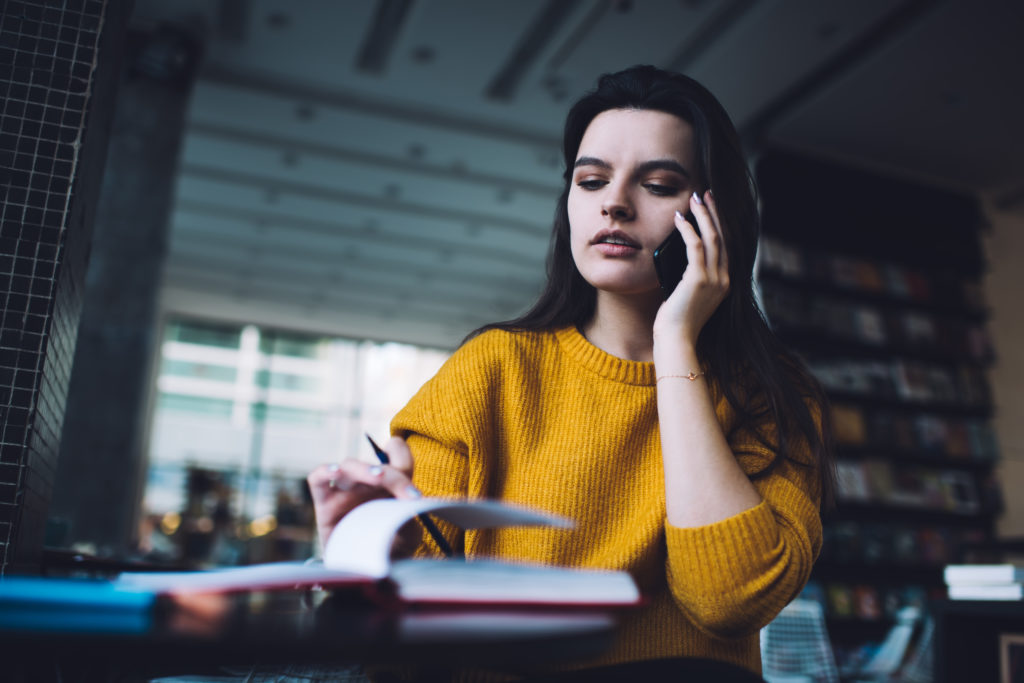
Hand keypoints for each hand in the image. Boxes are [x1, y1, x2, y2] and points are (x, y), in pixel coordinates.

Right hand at [306, 436, 418, 550]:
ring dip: (366, 469)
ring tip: (379, 478)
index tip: (414, 488)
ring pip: (350, 465)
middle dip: (394, 476)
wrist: (363, 575)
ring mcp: (344, 491)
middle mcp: (367, 483)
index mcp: (389, 484)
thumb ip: (410, 516)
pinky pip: (317, 479)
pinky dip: (325, 470)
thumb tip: (418, 503)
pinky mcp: (324, 504)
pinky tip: (336, 471)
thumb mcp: (407, 535)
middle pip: (377, 464)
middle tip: (408, 496)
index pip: (397, 455)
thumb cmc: (387, 550)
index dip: (405, 461)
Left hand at [653, 189, 729, 347]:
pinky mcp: (699, 280)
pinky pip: (696, 248)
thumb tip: (678, 256)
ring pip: (713, 238)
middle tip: (706, 194)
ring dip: (703, 216)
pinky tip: (679, 219)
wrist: (676, 341)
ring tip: (695, 199)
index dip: (718, 225)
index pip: (725, 247)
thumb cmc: (676, 322)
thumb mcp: (686, 295)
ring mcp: (714, 280)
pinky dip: (688, 230)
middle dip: (714, 213)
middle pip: (723, 237)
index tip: (711, 208)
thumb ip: (689, 277)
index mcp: (724, 283)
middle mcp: (724, 280)